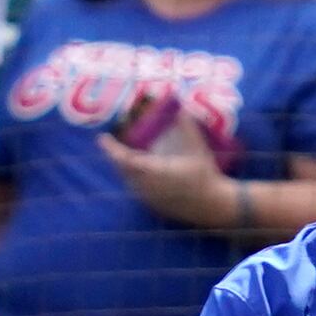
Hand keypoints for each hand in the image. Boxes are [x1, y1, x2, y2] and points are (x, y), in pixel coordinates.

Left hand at [97, 114, 236, 229]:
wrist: (212, 206)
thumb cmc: (205, 176)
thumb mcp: (198, 150)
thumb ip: (188, 128)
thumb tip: (181, 109)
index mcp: (153, 170)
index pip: (123, 158)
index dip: (110, 148)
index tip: (102, 137)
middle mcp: (146, 185)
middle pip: (122, 169)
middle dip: (117, 156)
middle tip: (113, 144)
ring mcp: (149, 197)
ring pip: (128, 180)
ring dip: (126, 168)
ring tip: (127, 156)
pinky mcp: (153, 206)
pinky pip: (137, 189)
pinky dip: (134, 178)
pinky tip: (143, 173)